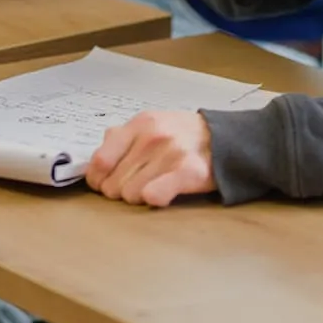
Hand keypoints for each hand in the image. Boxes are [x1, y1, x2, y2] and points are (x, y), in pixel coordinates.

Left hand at [86, 109, 215, 207]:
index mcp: (138, 124)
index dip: (97, 179)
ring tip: (153, 187)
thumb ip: (123, 137)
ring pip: (130, 194)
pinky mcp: (188, 172)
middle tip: (134, 187)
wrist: (225, 138)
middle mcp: (152, 137)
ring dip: (138, 197)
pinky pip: (153, 196)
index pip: (100, 161)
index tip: (103, 185)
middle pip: (113, 183)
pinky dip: (153, 199)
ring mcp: (170, 153)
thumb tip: (98, 158)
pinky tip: (162, 193)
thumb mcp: (150, 123)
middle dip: (119, 191)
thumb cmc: (182, 135)